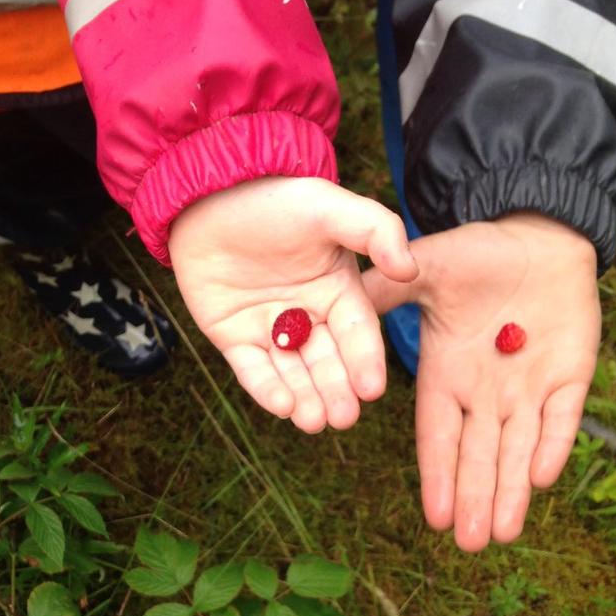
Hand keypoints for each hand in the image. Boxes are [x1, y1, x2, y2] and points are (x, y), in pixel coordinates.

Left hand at [169, 178, 416, 432]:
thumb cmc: (274, 198)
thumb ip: (374, 231)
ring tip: (315, 422)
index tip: (372, 389)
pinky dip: (266, 389)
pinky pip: (253, 371)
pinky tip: (281, 406)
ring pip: (293, 373)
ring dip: (306, 399)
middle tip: (344, 418)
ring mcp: (270, 330)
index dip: (365, 361)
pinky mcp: (235, 340)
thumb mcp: (328, 207)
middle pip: (328, 362)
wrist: (208, 194)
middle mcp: (308, 316)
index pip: (357, 332)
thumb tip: (407, 268)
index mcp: (338, 290)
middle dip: (337, 391)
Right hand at [362, 214, 600, 549]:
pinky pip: (562, 418)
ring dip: (511, 492)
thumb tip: (344, 300)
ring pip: (518, 450)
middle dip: (474, 500)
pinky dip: (553, 445)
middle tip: (469, 545)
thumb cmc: (478, 253)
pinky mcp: (570, 376)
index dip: (438, 476)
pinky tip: (542, 478)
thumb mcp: (429, 266)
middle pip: (479, 457)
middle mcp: (486, 393)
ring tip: (502, 535)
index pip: (439, 437)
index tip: (434, 517)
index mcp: (447, 376)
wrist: (539, 235)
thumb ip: (390, 288)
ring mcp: (529, 389)